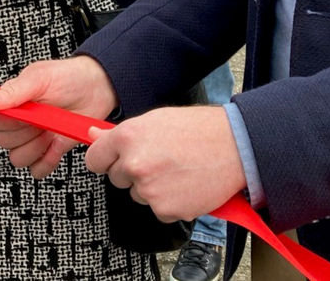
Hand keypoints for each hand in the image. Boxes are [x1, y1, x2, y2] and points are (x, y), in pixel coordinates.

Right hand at [0, 57, 117, 178]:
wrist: (98, 88)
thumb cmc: (68, 77)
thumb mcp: (39, 79)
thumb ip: (12, 92)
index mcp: (12, 102)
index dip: (3, 121)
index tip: (21, 113)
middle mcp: (21, 122)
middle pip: (4, 141)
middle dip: (24, 133)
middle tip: (41, 118)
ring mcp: (35, 137)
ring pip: (18, 158)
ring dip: (35, 148)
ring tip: (50, 131)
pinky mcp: (50, 151)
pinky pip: (37, 169)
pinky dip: (46, 162)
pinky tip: (56, 145)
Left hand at [85, 105, 246, 222]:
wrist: (235, 146)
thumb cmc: (199, 130)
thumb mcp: (155, 120)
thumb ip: (122, 133)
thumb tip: (94, 136)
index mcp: (128, 137)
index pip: (94, 159)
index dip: (104, 160)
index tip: (111, 161)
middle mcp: (135, 164)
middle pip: (116, 179)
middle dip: (132, 172)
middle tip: (159, 159)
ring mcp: (149, 189)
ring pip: (138, 194)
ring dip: (152, 187)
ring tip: (176, 169)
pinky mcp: (165, 209)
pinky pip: (158, 209)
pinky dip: (170, 202)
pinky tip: (184, 184)